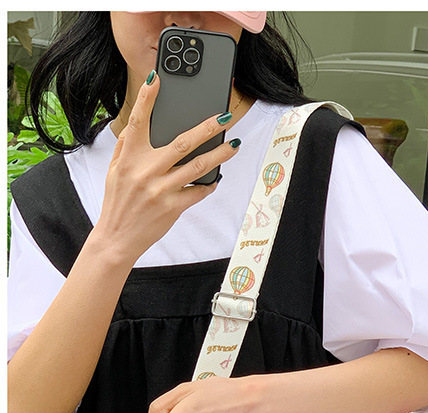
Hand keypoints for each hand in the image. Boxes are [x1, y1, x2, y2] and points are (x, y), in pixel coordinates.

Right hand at [92, 71, 240, 266]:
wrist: (117, 238)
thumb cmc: (117, 201)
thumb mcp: (114, 170)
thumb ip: (126, 146)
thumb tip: (137, 124)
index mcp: (129, 158)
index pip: (138, 121)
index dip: (147, 99)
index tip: (157, 79)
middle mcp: (145, 171)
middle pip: (182, 142)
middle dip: (207, 128)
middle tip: (224, 116)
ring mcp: (160, 189)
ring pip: (197, 166)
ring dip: (219, 155)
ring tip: (233, 146)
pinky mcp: (172, 207)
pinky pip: (198, 192)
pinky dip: (209, 185)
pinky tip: (216, 178)